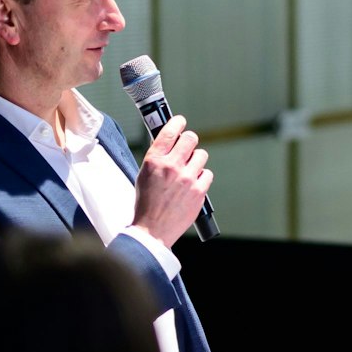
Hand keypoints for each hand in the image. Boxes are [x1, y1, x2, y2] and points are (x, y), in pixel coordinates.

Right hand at [133, 114, 213, 247]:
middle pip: (191, 138)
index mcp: (154, 161)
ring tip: (188, 171)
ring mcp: (187, 179)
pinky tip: (193, 184)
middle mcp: (172, 166)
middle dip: (189, 141)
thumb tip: (169, 143)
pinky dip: (202, 177)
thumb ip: (157, 158)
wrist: (152, 230)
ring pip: (201, 155)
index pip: (170, 131)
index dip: (177, 123)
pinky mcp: (199, 191)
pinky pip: (207, 174)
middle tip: (187, 147)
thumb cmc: (146, 204)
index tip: (180, 122)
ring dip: (196, 160)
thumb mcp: (143, 175)